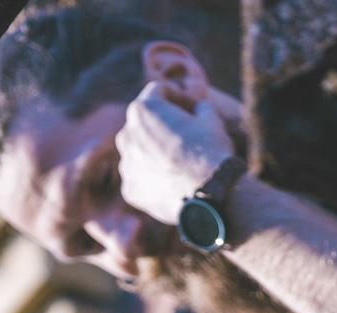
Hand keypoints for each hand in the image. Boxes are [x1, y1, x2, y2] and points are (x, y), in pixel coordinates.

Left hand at [115, 81, 234, 226]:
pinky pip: (139, 179)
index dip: (178, 97)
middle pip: (143, 123)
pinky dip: (151, 179)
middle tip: (183, 137)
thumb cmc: (210, 151)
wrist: (208, 195)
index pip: (158, 93)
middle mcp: (126, 134)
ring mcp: (125, 165)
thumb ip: (199, 107)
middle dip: (161, 126)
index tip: (191, 109)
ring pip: (138, 153)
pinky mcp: (129, 190)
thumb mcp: (211, 118)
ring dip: (153, 153)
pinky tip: (170, 184)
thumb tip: (198, 109)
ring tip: (176, 164)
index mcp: (142, 109)